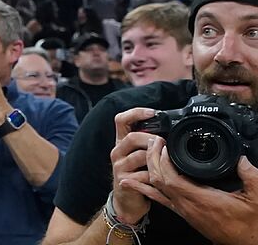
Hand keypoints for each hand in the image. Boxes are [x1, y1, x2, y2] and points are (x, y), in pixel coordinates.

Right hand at [107, 108, 160, 225]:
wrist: (127, 200)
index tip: (153, 112)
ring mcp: (119, 166)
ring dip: (157, 159)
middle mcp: (117, 151)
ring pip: (140, 156)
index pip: (122, 120)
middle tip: (165, 144)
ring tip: (166, 162)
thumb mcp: (138, 155)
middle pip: (132, 137)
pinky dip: (156, 176)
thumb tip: (166, 128)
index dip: (136, 113)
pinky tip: (162, 179)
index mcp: (121, 142)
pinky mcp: (124, 181)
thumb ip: (146, 142)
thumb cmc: (136, 175)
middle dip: (152, 140)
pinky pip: (144, 175)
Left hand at [126, 133, 257, 240]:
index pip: (170, 178)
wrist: (249, 244)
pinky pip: (160, 199)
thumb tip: (241, 158)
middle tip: (153, 141)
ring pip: (156, 189)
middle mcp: (187, 206)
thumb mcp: (256, 197)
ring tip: (140, 155)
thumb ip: (249, 174)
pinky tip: (132, 183)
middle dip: (152, 158)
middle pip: (158, 180)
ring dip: (148, 170)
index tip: (162, 144)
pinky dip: (145, 188)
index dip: (161, 159)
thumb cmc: (251, 225)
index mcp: (200, 199)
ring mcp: (184, 211)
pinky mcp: (186, 215)